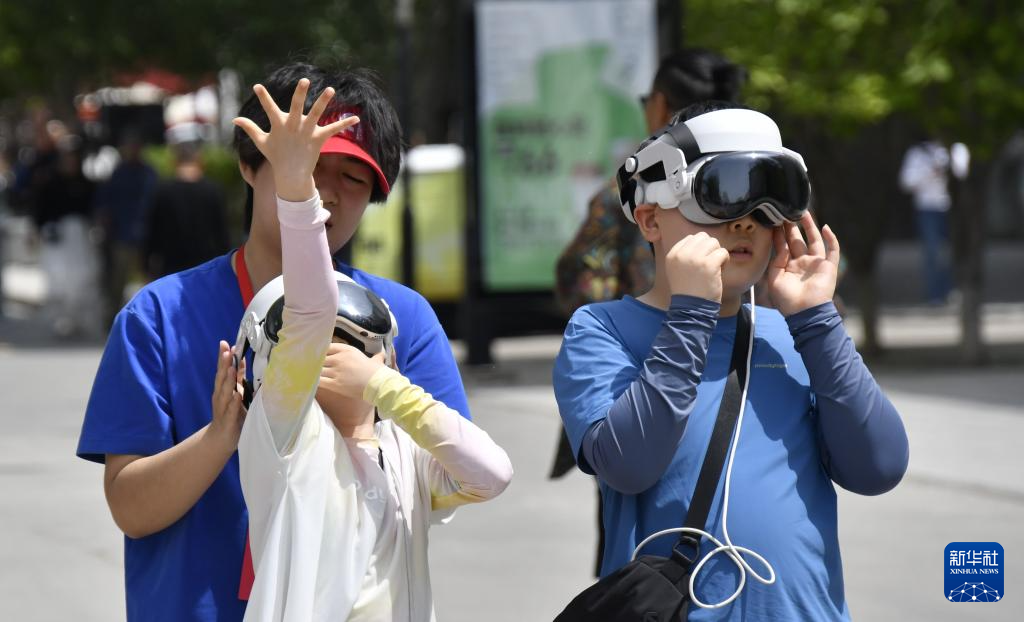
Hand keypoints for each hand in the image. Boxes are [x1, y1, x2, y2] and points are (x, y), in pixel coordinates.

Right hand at [209, 341, 245, 447]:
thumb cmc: (230, 413)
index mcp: (223, 388)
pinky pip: (231, 410)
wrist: (221, 439)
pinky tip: (236, 395)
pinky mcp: (227, 420)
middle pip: (221, 378)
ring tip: (231, 369)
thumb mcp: (235, 392)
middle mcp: (220, 396)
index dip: (224, 357)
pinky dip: (233, 403)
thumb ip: (238, 377)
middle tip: (227, 350)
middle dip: (224, 364)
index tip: (226, 343)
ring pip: (225, 392)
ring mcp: (223, 408)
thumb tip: (242, 359)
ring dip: (227, 380)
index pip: (223, 369)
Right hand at [232, 79, 359, 201]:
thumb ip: (250, 128)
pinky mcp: (319, 139)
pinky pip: (333, 129)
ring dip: (324, 101)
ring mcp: (306, 132)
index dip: (263, 97)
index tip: (257, 86)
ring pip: (316, 114)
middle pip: (296, 106)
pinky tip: (357, 118)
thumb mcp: (261, 142)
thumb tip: (234, 119)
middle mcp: (293, 126)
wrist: (292, 175)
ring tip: (331, 89)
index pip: (268, 108)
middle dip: (300, 93)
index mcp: (279, 125)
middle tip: (304, 80)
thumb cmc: (276, 156)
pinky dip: (345, 123)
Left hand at [318, 343, 386, 401]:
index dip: (322, 351)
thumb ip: (376, 357)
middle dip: (317, 363)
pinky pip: (320, 381)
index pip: (328, 347)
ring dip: (315, 372)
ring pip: (319, 370)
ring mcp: (336, 371)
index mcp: (347, 350)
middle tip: (312, 366)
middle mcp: (339, 359)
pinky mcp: (334, 384)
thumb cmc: (378, 372)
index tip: (318, 355)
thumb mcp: (376, 360)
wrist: (378, 384)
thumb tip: (382, 355)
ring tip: (310, 374)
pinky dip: (315, 381)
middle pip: (321, 359)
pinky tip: (312, 382)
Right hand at [664, 232, 730, 302]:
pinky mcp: (709, 264)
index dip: (700, 248)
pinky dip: (725, 261)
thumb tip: (702, 243)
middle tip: (709, 263)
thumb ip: (685, 255)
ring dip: (717, 253)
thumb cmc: (687, 290)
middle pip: (703, 237)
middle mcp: (682, 254)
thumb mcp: (677, 269)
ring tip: (714, 267)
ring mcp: (695, 258)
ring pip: (713, 242)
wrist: (690, 308)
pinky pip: (723, 252)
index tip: (700, 262)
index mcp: (672, 254)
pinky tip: (719, 271)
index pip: (690, 238)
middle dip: (709, 248)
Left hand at [762, 212, 839, 315]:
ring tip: (803, 213)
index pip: (784, 246)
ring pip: (814, 240)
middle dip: (792, 227)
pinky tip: (825, 227)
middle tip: (785, 213)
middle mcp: (802, 263)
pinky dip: (831, 238)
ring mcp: (816, 264)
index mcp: (788, 267)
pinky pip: (832, 250)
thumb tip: (781, 245)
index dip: (779, 234)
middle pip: (797, 240)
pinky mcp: (829, 267)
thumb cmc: (787, 300)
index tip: (774, 221)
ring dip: (810, 227)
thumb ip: (776, 260)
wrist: (805, 313)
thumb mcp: (774, 279)